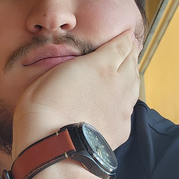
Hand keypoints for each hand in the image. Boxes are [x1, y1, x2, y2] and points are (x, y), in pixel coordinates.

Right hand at [12, 31, 139, 158]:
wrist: (55, 143)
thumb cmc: (43, 106)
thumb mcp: (53, 73)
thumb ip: (74, 66)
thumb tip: (83, 66)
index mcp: (100, 65)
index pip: (121, 46)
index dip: (125, 39)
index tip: (127, 35)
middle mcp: (117, 83)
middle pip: (132, 63)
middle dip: (132, 54)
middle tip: (131, 48)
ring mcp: (122, 107)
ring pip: (135, 85)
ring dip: (133, 75)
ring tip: (131, 69)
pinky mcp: (122, 128)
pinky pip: (129, 108)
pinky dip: (128, 99)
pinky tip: (122, 100)